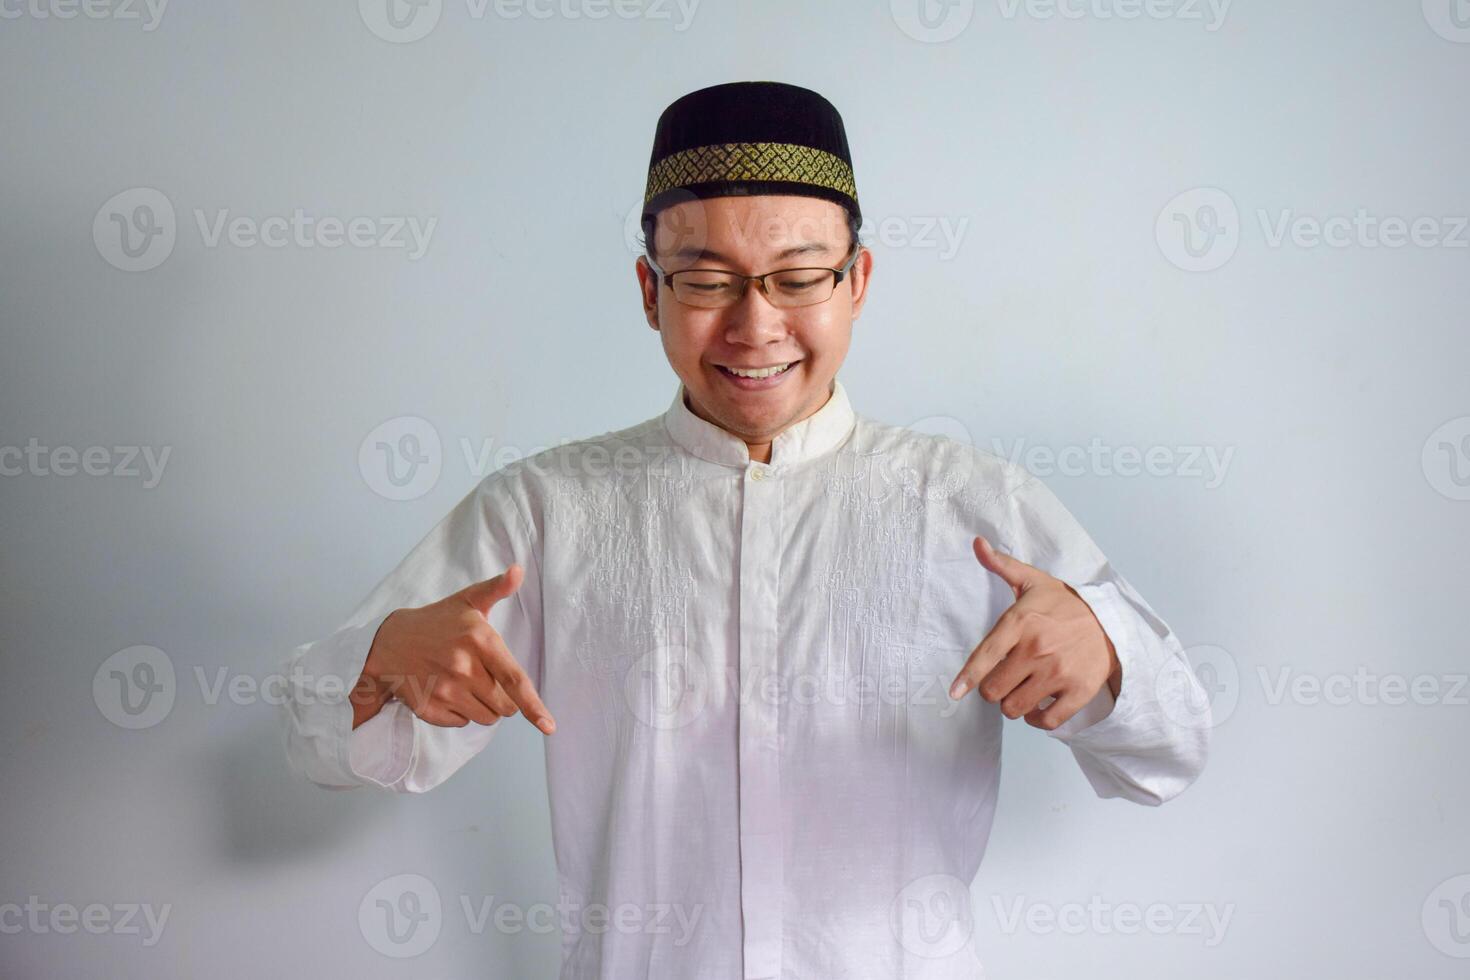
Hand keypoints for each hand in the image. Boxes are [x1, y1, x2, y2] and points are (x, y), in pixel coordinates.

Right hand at [359, 565, 555, 733]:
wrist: (387, 642)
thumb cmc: (438, 621)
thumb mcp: (468, 600)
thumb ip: (497, 588)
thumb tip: (518, 570)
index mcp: (479, 640)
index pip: (514, 680)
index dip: (534, 705)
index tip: (548, 726)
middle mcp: (463, 667)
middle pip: (505, 705)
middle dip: (502, 697)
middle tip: (483, 676)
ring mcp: (444, 690)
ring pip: (486, 718)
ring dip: (483, 707)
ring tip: (465, 682)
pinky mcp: (428, 708)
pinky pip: (461, 723)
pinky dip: (460, 713)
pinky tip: (447, 691)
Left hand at [948, 536, 1120, 730]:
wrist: (1112, 620)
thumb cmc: (1064, 604)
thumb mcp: (1033, 581)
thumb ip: (1001, 565)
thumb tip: (977, 543)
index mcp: (1021, 622)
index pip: (985, 655)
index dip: (967, 678)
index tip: (955, 692)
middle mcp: (1038, 649)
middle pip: (994, 690)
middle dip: (992, 689)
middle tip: (1002, 680)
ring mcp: (1059, 672)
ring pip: (1015, 708)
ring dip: (1012, 705)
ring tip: (1019, 692)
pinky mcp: (1078, 692)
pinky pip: (1047, 722)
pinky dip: (1037, 720)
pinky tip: (1037, 708)